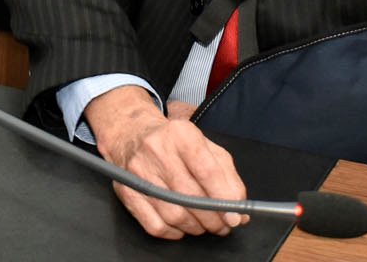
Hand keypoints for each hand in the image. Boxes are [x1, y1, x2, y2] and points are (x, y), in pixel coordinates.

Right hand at [85, 86, 248, 238]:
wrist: (133, 135)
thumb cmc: (176, 143)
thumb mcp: (207, 147)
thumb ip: (227, 177)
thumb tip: (238, 210)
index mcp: (181, 134)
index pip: (207, 171)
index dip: (224, 198)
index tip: (235, 216)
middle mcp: (157, 151)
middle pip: (191, 197)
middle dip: (213, 218)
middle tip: (223, 225)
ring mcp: (140, 173)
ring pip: (174, 215)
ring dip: (196, 227)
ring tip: (205, 225)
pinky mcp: (128, 192)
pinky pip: (155, 225)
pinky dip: (174, 232)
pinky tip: (182, 225)